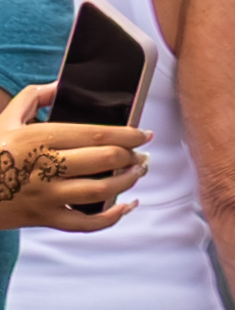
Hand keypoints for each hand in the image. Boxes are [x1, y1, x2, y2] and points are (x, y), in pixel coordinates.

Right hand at [0, 85, 140, 233]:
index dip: (128, 134)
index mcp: (39, 138)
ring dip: (126, 182)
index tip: (145, 134)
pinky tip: (126, 207)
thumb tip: (60, 85)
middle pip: (103, 161)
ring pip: (99, 191)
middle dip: (132, 157)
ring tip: (137, 173)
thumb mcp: (6, 118)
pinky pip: (83, 224)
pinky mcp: (41, 218)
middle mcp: (45, 167)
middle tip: (143, 155)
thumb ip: (34, 97)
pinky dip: (110, 218)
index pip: (97, 135)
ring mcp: (44, 195)